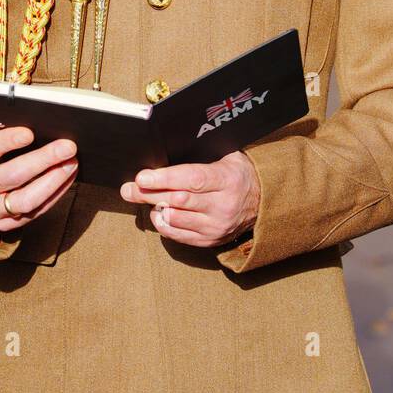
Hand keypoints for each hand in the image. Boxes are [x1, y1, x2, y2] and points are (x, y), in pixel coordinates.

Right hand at [0, 112, 77, 234]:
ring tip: (72, 162)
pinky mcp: (4, 224)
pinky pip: (34, 212)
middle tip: (67, 146)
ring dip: (53, 181)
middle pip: (10, 176)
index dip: (8, 141)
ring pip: (25, 200)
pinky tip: (67, 177)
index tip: (31, 132)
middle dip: (42, 159)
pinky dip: (55, 194)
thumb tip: (7, 112)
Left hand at [119, 151, 260, 247]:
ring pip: (175, 219)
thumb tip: (163, 151)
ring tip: (145, 197)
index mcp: (228, 180)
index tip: (142, 177)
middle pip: (178, 200)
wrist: (262, 203)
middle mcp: (224, 205)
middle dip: (149, 194)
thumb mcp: (227, 156)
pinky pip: (178, 235)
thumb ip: (200, 156)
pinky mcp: (211, 241)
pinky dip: (163, 223)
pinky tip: (159, 212)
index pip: (192, 180)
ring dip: (155, 208)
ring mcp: (217, 226)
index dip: (164, 178)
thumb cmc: (237, 174)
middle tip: (129, 189)